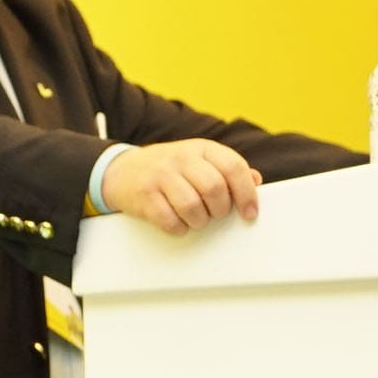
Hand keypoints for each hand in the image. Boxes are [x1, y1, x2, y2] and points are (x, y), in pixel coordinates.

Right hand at [101, 139, 264, 235]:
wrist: (121, 171)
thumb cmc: (168, 169)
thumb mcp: (198, 161)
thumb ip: (226, 169)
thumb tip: (256, 180)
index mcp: (202, 148)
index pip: (233, 167)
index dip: (246, 193)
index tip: (250, 213)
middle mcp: (181, 158)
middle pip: (214, 188)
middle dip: (220, 210)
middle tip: (216, 215)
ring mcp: (161, 176)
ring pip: (192, 207)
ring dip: (199, 221)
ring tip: (196, 220)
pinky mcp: (144, 196)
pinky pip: (170, 220)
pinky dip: (179, 228)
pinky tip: (178, 224)